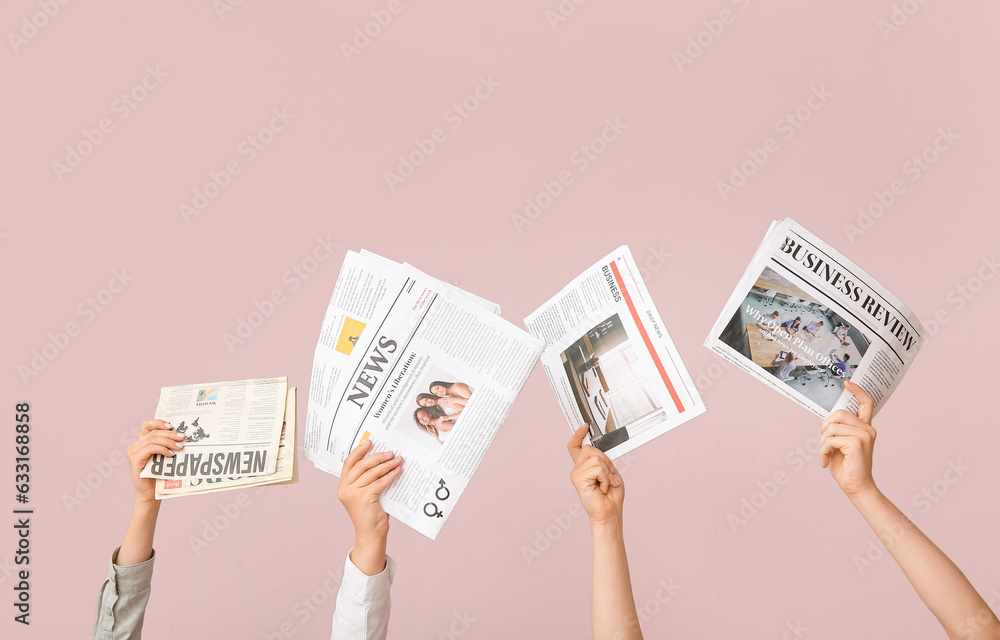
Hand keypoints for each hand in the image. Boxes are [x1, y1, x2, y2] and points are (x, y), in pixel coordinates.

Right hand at [126, 420, 185, 504]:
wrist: (151, 493)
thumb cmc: (159, 475)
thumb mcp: (163, 457)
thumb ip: (166, 445)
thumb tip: (181, 435)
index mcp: (141, 443)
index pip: (147, 425)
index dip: (159, 422)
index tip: (172, 426)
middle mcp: (135, 446)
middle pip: (153, 433)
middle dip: (170, 434)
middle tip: (183, 438)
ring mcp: (133, 452)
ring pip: (152, 440)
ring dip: (168, 442)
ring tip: (180, 447)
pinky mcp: (134, 460)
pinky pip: (150, 449)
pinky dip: (162, 449)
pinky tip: (170, 454)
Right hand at [337, 440, 402, 574]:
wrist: (371, 535)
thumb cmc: (371, 514)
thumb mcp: (365, 494)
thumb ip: (368, 480)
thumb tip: (384, 460)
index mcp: (343, 486)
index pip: (349, 463)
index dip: (359, 451)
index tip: (369, 442)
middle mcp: (345, 489)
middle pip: (361, 465)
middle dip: (377, 457)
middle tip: (390, 453)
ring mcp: (353, 494)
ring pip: (371, 472)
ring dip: (386, 464)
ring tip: (397, 460)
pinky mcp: (364, 498)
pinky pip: (379, 482)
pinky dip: (390, 475)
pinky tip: (398, 471)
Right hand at [568, 424, 622, 528]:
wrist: (610, 512)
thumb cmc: (611, 496)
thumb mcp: (610, 472)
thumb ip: (601, 460)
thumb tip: (597, 451)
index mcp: (584, 467)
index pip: (575, 447)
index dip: (578, 435)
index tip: (585, 426)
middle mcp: (577, 469)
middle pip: (590, 449)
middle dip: (605, 461)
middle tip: (609, 476)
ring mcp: (576, 474)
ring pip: (596, 458)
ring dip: (607, 472)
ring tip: (606, 484)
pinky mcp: (578, 479)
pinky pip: (597, 468)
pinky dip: (605, 478)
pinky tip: (602, 488)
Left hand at [820, 380, 877, 498]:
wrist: (856, 487)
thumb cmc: (846, 467)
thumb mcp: (841, 444)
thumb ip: (839, 430)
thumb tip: (828, 419)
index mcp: (865, 428)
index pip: (866, 403)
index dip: (857, 390)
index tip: (847, 382)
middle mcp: (867, 429)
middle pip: (838, 413)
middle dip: (824, 427)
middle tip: (824, 444)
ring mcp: (864, 435)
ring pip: (831, 427)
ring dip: (822, 442)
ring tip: (825, 455)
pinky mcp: (857, 443)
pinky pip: (830, 439)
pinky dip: (822, 450)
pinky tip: (825, 461)